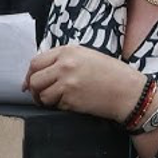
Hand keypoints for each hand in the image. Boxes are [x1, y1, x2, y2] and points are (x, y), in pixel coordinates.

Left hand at [22, 45, 144, 122]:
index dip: (30, 74)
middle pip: (34, 79)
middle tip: (39, 95)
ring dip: (45, 100)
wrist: (128, 91)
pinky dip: (59, 106)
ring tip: (57, 100)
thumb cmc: (111, 73)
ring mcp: (67, 84)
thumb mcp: (86, 55)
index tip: (30, 82)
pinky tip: (71, 103)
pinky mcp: (71, 101)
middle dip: (33, 89)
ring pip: (42, 95)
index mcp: (68, 51)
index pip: (36, 62)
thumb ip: (63, 59)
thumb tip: (42, 72)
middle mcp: (64, 66)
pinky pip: (55, 105)